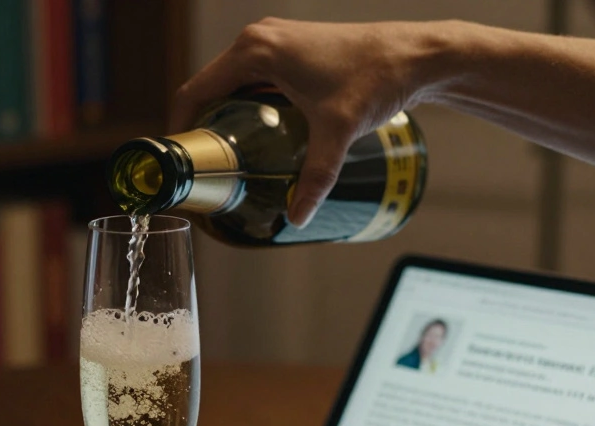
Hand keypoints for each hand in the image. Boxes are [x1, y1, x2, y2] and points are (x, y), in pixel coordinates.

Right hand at [171, 18, 445, 227]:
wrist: (415, 54)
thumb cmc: (376, 77)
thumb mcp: (337, 132)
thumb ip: (315, 178)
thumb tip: (297, 217)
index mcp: (255, 51)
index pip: (195, 91)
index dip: (180, 128)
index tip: (179, 161)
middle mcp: (258, 38)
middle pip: (209, 88)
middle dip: (203, 128)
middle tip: (205, 168)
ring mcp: (273, 39)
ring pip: (230, 82)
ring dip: (223, 116)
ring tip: (225, 157)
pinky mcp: (289, 46)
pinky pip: (250, 77)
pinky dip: (244, 103)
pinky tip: (253, 134)